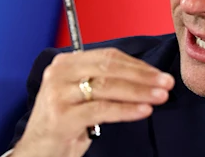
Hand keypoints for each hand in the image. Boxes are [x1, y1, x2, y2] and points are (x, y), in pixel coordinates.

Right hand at [12, 48, 174, 156]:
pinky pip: (102, 109)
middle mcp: (59, 73)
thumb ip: (105, 80)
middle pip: (110, 69)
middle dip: (143, 76)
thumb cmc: (66, 121)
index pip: (109, 56)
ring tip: (160, 97)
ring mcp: (58, 94)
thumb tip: (147, 77)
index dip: (138, 65)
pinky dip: (126, 110)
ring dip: (139, 92)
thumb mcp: (82, 94)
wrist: (38, 151)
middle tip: (166, 83)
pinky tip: (144, 110)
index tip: (159, 74)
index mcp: (66, 62)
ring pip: (108, 88)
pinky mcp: (62, 116)